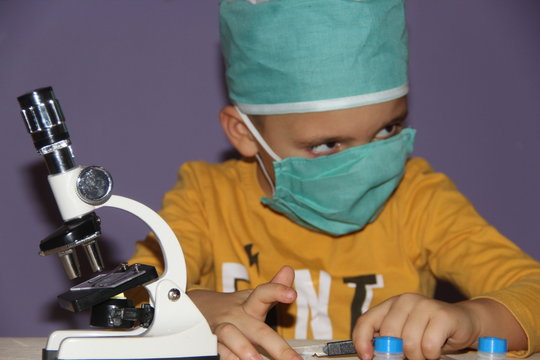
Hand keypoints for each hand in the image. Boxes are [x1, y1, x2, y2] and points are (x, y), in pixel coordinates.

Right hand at [188, 266, 302, 359]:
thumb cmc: (235, 308)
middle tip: (294, 359)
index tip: (292, 294)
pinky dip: (226, 356)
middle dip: (277, 346)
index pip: (263, 294)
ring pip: (229, 335)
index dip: (277, 291)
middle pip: (257, 329)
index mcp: (250, 305)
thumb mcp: (253, 297)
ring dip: (243, 347)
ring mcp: (221, 329)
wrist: (199, 309)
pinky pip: (217, 349)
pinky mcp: (210, 341)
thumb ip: (273, 289)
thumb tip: (289, 269)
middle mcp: (236, 317)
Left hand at [352, 293, 478, 359]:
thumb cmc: (429, 330)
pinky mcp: (442, 314)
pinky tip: (437, 348)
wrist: (463, 322)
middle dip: (398, 353)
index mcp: (390, 304)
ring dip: (418, 356)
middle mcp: (405, 301)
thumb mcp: (404, 333)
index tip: (367, 357)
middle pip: (389, 335)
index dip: (361, 340)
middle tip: (410, 356)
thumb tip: (370, 355)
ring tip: (426, 351)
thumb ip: (387, 339)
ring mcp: (424, 305)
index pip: (366, 321)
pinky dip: (432, 355)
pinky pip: (428, 346)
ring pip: (410, 343)